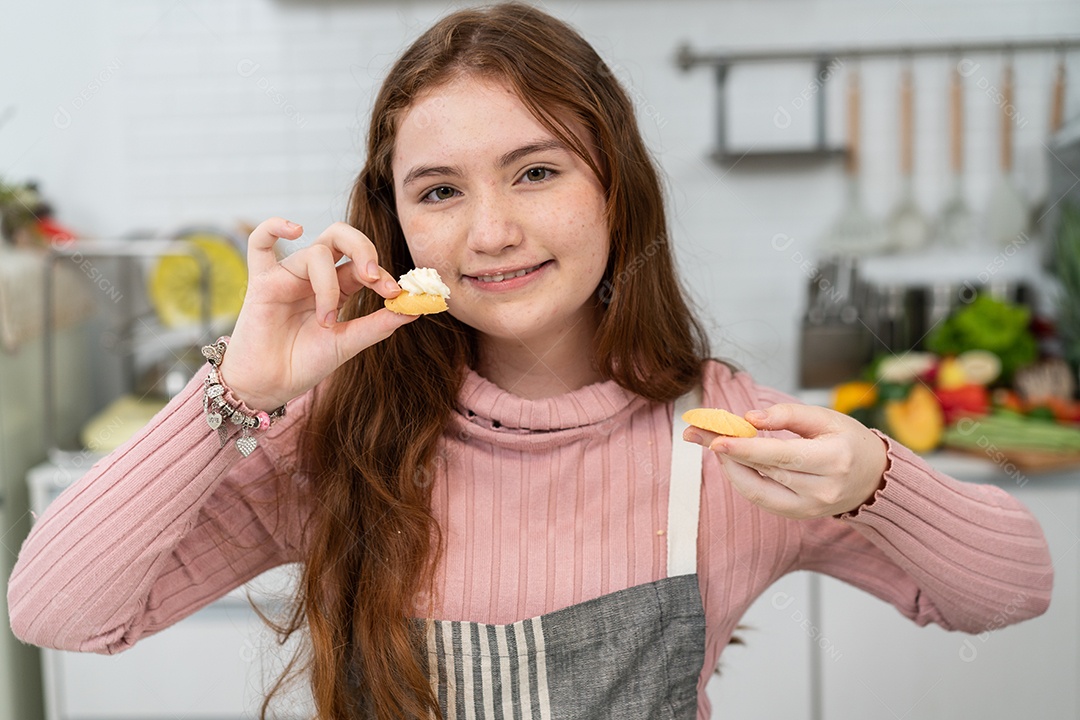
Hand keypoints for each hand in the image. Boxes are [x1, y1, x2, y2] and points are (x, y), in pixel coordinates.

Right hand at [218, 217, 417, 409]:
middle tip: (372, 277)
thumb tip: (415, 308)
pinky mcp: (262, 282)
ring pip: (315, 253)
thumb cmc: (305, 364)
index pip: (363, 264)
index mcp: (338, 286)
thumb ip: (378, 325)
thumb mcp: (348, 343)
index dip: (381, 272)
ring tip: (325, 321)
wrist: (270, 386)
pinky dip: (274, 227)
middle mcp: (314, 275)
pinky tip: (294, 229)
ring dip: (327, 286)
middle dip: (362, 249)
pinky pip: (260, 244)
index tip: (395, 293)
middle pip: (340, 237)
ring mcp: (288, 275)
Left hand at [683, 404, 887, 518]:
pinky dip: (743, 481)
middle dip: (727, 451)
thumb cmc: (849, 441)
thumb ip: (787, 415)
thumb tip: (750, 418)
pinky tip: (732, 463)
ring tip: (712, 444)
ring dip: (730, 467)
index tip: (715, 439)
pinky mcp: (799, 516)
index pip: (780, 455)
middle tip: (697, 433)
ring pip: (758, 489)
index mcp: (833, 459)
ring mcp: (811, 508)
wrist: (874, 478)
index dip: (745, 449)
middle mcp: (822, 489)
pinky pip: (762, 500)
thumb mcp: (825, 418)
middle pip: (764, 471)